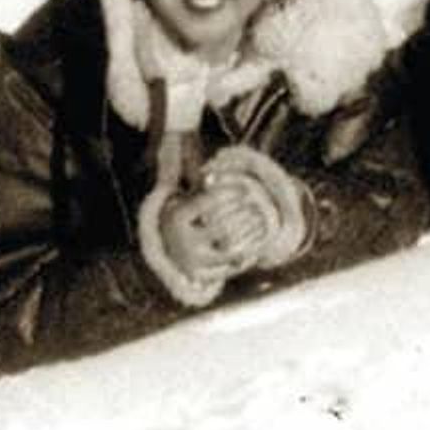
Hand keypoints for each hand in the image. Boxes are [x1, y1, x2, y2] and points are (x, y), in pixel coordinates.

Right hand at [158, 179, 274, 280]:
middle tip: (259, 204)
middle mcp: (183, 243)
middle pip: (221, 226)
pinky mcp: (205, 277)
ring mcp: (194, 263)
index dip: (229, 194)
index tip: (247, 188)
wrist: (166, 249)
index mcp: (178, 219)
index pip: (208, 203)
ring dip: (249, 235)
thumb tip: (209, 152)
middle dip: (243, 214)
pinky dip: (247, 256)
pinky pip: (231, 268)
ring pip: (230, 250)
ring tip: (264, 222)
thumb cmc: (184, 215)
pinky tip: (258, 245)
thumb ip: (200, 181)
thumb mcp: (187, 197)